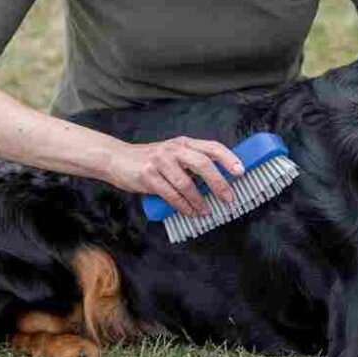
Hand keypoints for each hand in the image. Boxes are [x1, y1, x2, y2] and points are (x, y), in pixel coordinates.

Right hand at [107, 136, 243, 215]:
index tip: (241, 171)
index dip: (228, 158)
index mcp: (184, 143)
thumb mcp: (172, 155)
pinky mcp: (148, 176)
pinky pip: (170, 194)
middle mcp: (174, 150)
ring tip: (207, 212)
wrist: (116, 159)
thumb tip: (218, 180)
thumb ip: (191, 163)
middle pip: (202, 164)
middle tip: (229, 198)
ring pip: (186, 183)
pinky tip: (190, 213)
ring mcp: (160, 162)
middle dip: (218, 183)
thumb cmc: (150, 160)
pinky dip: (183, 206)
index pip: (211, 147)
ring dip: (199, 201)